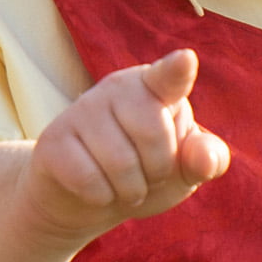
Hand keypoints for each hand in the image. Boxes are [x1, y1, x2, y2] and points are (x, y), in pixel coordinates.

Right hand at [16, 48, 230, 248]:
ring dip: (130, 190)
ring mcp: (82, 110)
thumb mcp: (184, 169)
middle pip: (154, 134)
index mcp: (156, 88)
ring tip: (123, 184)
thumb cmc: (145, 174)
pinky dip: (101, 197)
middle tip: (146, 173)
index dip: (177, 71)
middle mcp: (117, 88)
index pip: (169, 77)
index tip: (185, 60)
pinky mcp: (54, 139)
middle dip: (158, 169)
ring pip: (121, 163)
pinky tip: (95, 189)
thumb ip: (206, 160)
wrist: (86, 201)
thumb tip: (204, 159)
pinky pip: (89, 180)